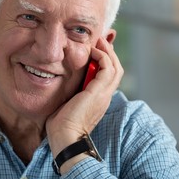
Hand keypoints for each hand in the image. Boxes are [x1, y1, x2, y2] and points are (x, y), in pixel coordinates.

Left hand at [46, 37, 123, 173]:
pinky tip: (92, 51)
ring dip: (107, 52)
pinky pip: (107, 68)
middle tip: (99, 40)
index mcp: (98, 99)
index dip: (105, 60)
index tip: (95, 48)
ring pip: (115, 67)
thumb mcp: (67, 102)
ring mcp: (104, 94)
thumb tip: (62, 79)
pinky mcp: (99, 91)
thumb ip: (71, 91)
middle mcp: (105, 96)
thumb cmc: (61, 124)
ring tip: (98, 41)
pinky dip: (102, 57)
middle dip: (109, 53)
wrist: (65, 138)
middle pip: (116, 69)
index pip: (108, 76)